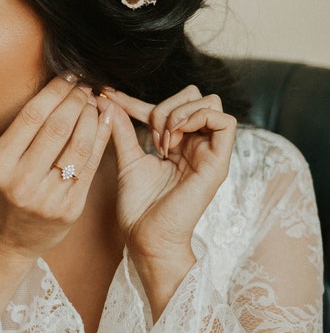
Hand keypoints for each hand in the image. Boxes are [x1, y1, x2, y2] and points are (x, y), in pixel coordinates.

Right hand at [0, 76, 112, 268]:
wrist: (8, 242)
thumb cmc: (2, 192)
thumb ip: (17, 131)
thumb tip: (51, 89)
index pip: (31, 117)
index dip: (54, 92)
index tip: (67, 77)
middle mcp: (20, 182)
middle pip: (56, 127)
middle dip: (76, 101)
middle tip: (85, 87)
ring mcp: (46, 198)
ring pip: (78, 146)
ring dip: (91, 117)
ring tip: (95, 103)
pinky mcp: (69, 210)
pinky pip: (89, 167)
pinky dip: (101, 140)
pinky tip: (106, 122)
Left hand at [102, 84, 235, 272]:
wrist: (146, 237)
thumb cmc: (139, 207)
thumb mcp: (128, 159)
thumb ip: (122, 129)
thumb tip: (108, 101)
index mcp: (178, 144)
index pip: (165, 107)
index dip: (137, 101)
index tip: (110, 98)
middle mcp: (197, 145)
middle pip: (195, 96)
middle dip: (166, 106)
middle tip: (150, 135)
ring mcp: (210, 153)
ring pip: (211, 102)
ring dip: (179, 114)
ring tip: (162, 142)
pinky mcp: (219, 163)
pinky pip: (225, 122)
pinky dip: (197, 118)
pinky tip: (174, 139)